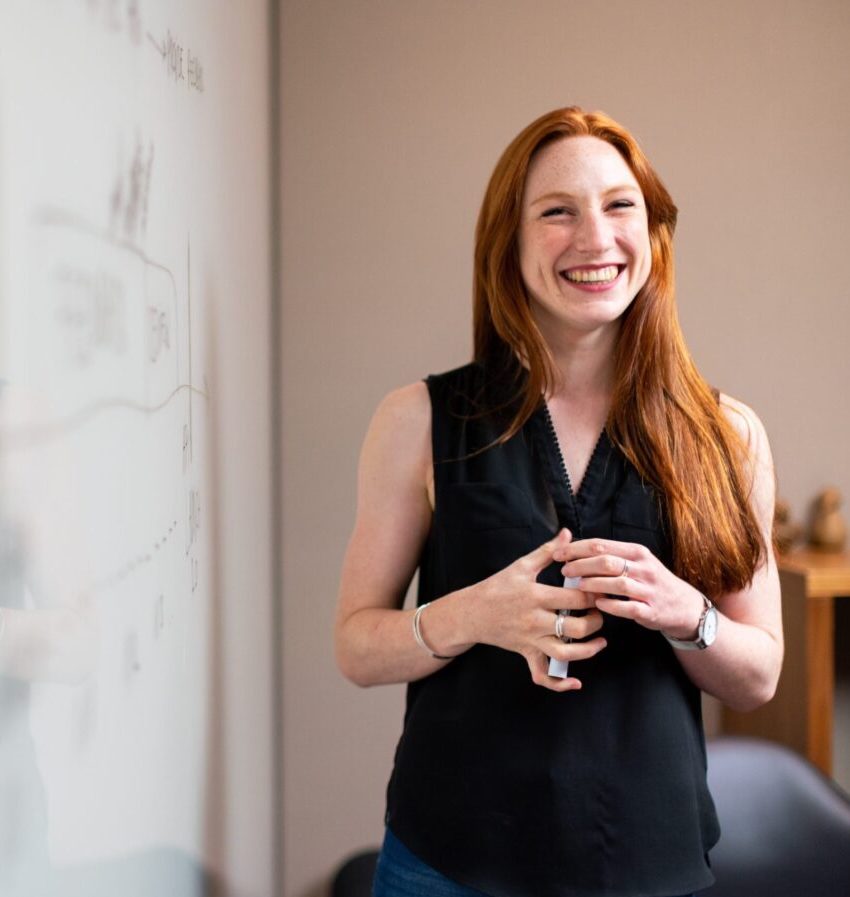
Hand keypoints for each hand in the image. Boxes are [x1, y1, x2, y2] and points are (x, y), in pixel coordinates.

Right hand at [470, 529, 606, 690]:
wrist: (470, 612)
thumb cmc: (497, 586)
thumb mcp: (521, 566)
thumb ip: (548, 551)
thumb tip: (568, 534)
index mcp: (536, 596)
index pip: (576, 599)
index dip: (595, 595)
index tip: (603, 589)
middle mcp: (535, 621)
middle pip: (576, 628)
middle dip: (596, 621)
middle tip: (601, 612)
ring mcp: (531, 640)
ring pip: (566, 654)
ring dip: (589, 651)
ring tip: (600, 641)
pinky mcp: (526, 654)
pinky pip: (543, 676)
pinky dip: (560, 684)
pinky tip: (576, 682)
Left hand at [557, 538, 705, 638]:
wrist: (684, 606)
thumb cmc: (651, 581)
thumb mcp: (636, 562)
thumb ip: (611, 555)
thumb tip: (575, 550)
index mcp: (636, 552)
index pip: (601, 545)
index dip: (577, 548)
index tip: (558, 553)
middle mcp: (644, 568)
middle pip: (606, 561)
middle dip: (581, 565)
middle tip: (565, 570)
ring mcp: (648, 589)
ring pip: (617, 583)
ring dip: (593, 584)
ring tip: (577, 586)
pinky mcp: (651, 610)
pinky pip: (628, 607)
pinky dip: (611, 605)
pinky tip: (597, 604)